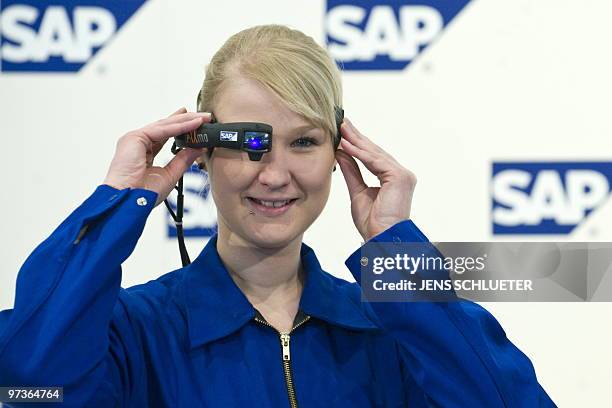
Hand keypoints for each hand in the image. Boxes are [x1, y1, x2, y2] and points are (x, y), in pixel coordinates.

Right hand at [103, 107, 210, 205]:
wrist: (129, 201)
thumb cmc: (144, 194)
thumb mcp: (170, 174)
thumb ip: (183, 160)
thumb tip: (198, 148)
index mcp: (143, 152)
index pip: (165, 135)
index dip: (180, 127)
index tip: (194, 121)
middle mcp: (138, 143)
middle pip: (166, 127)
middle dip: (186, 120)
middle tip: (205, 116)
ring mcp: (135, 139)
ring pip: (165, 125)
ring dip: (186, 120)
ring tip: (203, 118)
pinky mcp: (135, 137)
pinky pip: (163, 129)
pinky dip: (180, 126)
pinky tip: (194, 124)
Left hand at [335, 118, 416, 241]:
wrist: (382, 238)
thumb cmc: (373, 223)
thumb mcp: (358, 192)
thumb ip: (352, 172)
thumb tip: (342, 154)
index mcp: (392, 178)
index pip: (372, 157)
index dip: (358, 144)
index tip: (343, 132)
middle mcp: (400, 174)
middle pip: (374, 151)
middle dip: (357, 137)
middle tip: (342, 122)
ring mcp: (402, 174)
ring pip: (375, 154)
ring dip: (356, 141)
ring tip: (341, 129)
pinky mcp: (399, 177)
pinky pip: (375, 161)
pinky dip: (360, 153)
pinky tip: (346, 145)